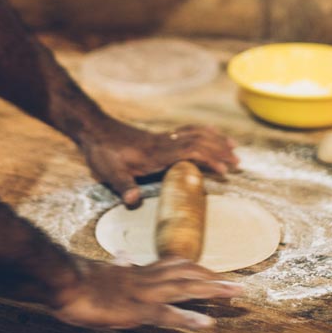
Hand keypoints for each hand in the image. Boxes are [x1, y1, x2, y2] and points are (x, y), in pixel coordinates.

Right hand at [48, 257, 244, 332]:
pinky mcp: (136, 310)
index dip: (197, 270)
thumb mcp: (100, 271)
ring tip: (237, 294)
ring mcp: (144, 294)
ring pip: (185, 289)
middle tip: (240, 285)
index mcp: (137, 273)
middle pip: (188, 275)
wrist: (59, 279)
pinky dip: (189, 319)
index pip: (173, 267)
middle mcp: (146, 280)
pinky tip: (208, 324)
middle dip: (216, 279)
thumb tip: (123, 258)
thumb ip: (117, 267)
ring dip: (213, 291)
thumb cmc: (74, 279)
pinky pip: (167, 315)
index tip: (215, 273)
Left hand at [76, 115, 238, 207]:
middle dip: (220, 151)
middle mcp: (165, 143)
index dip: (208, 159)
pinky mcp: (161, 137)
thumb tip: (132, 202)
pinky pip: (187, 131)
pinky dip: (203, 131)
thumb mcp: (110, 172)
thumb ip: (124, 186)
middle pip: (199, 141)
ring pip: (196, 134)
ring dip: (216, 139)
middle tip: (238, 162)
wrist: (94, 130)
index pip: (190, 152)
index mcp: (158, 153)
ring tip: (234, 146)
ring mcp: (164, 138)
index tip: (223, 170)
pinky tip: (212, 132)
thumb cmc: (103, 153)